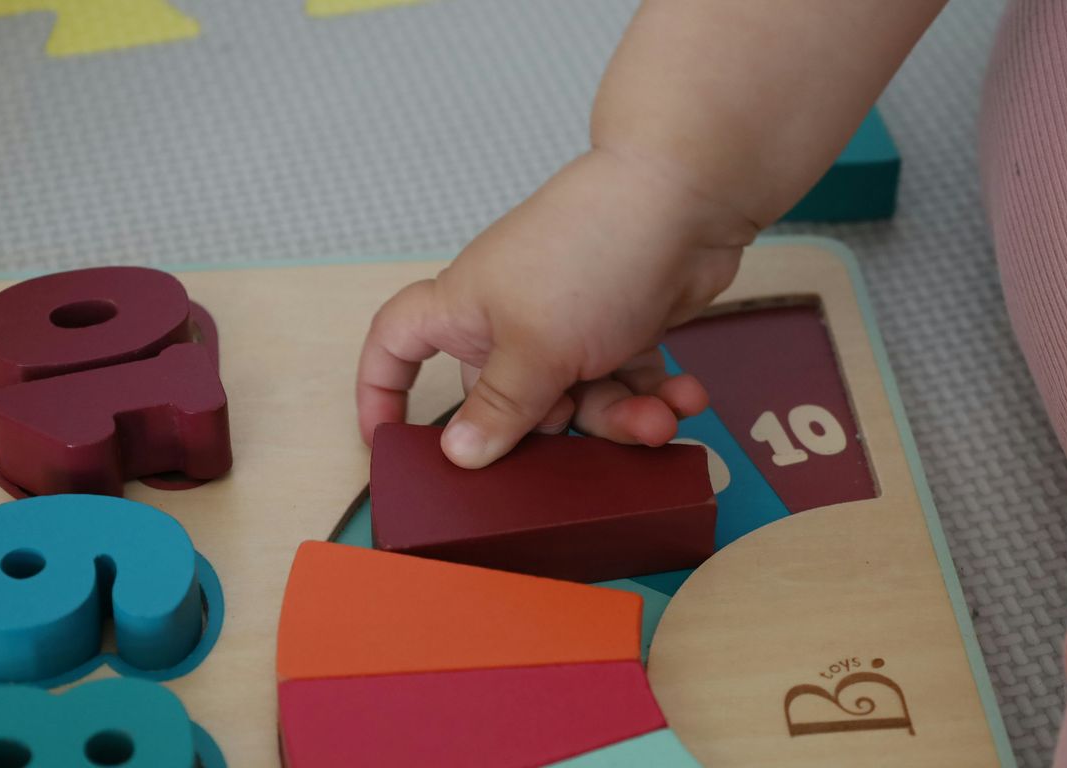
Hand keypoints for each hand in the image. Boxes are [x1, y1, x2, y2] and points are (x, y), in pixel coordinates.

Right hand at [356, 147, 751, 467]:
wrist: (685, 196)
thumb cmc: (590, 253)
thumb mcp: (536, 348)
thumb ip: (499, 407)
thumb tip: (457, 454)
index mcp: (463, 312)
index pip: (396, 346)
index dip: (382, 392)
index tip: (390, 442)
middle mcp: (507, 319)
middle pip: (505, 401)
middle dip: (553, 427)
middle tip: (588, 434)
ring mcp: (567, 323)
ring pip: (578, 399)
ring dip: (620, 416)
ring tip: (656, 420)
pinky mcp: (621, 326)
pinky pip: (627, 380)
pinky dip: (654, 393)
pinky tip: (683, 396)